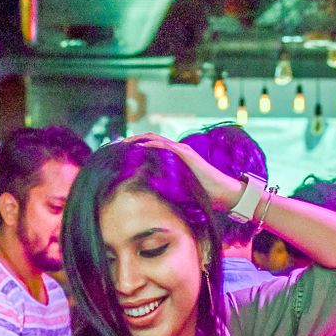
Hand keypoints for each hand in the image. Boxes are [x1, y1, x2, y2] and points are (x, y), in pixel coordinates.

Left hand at [126, 132, 243, 209]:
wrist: (223, 195)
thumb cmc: (202, 196)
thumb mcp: (177, 192)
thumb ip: (162, 188)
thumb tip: (144, 193)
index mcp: (173, 158)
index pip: (150, 147)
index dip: (133, 148)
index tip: (117, 154)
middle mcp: (177, 150)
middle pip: (148, 139)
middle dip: (130, 141)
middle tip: (113, 146)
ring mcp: (182, 151)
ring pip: (155, 139)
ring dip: (137, 140)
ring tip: (121, 145)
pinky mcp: (187, 155)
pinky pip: (166, 146)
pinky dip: (152, 145)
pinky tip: (139, 148)